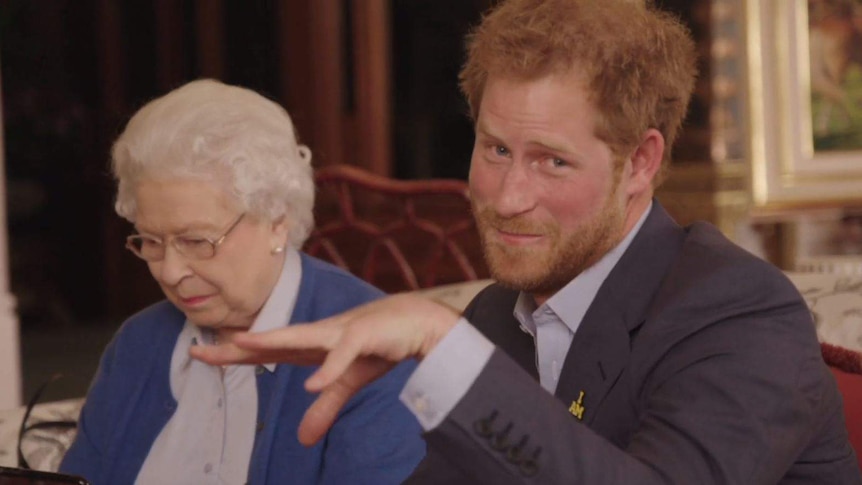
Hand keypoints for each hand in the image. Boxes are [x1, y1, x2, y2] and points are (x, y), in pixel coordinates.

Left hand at [190, 294, 458, 444]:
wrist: (418, 322)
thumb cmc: (380, 344)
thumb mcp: (348, 382)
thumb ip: (324, 408)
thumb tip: (302, 439)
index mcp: (312, 346)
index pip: (266, 351)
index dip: (234, 354)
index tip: (202, 353)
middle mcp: (319, 335)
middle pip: (271, 341)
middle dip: (236, 347)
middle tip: (198, 350)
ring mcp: (340, 332)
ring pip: (300, 337)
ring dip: (271, 341)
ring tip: (240, 344)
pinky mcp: (364, 336)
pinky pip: (343, 355)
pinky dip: (329, 369)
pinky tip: (312, 384)